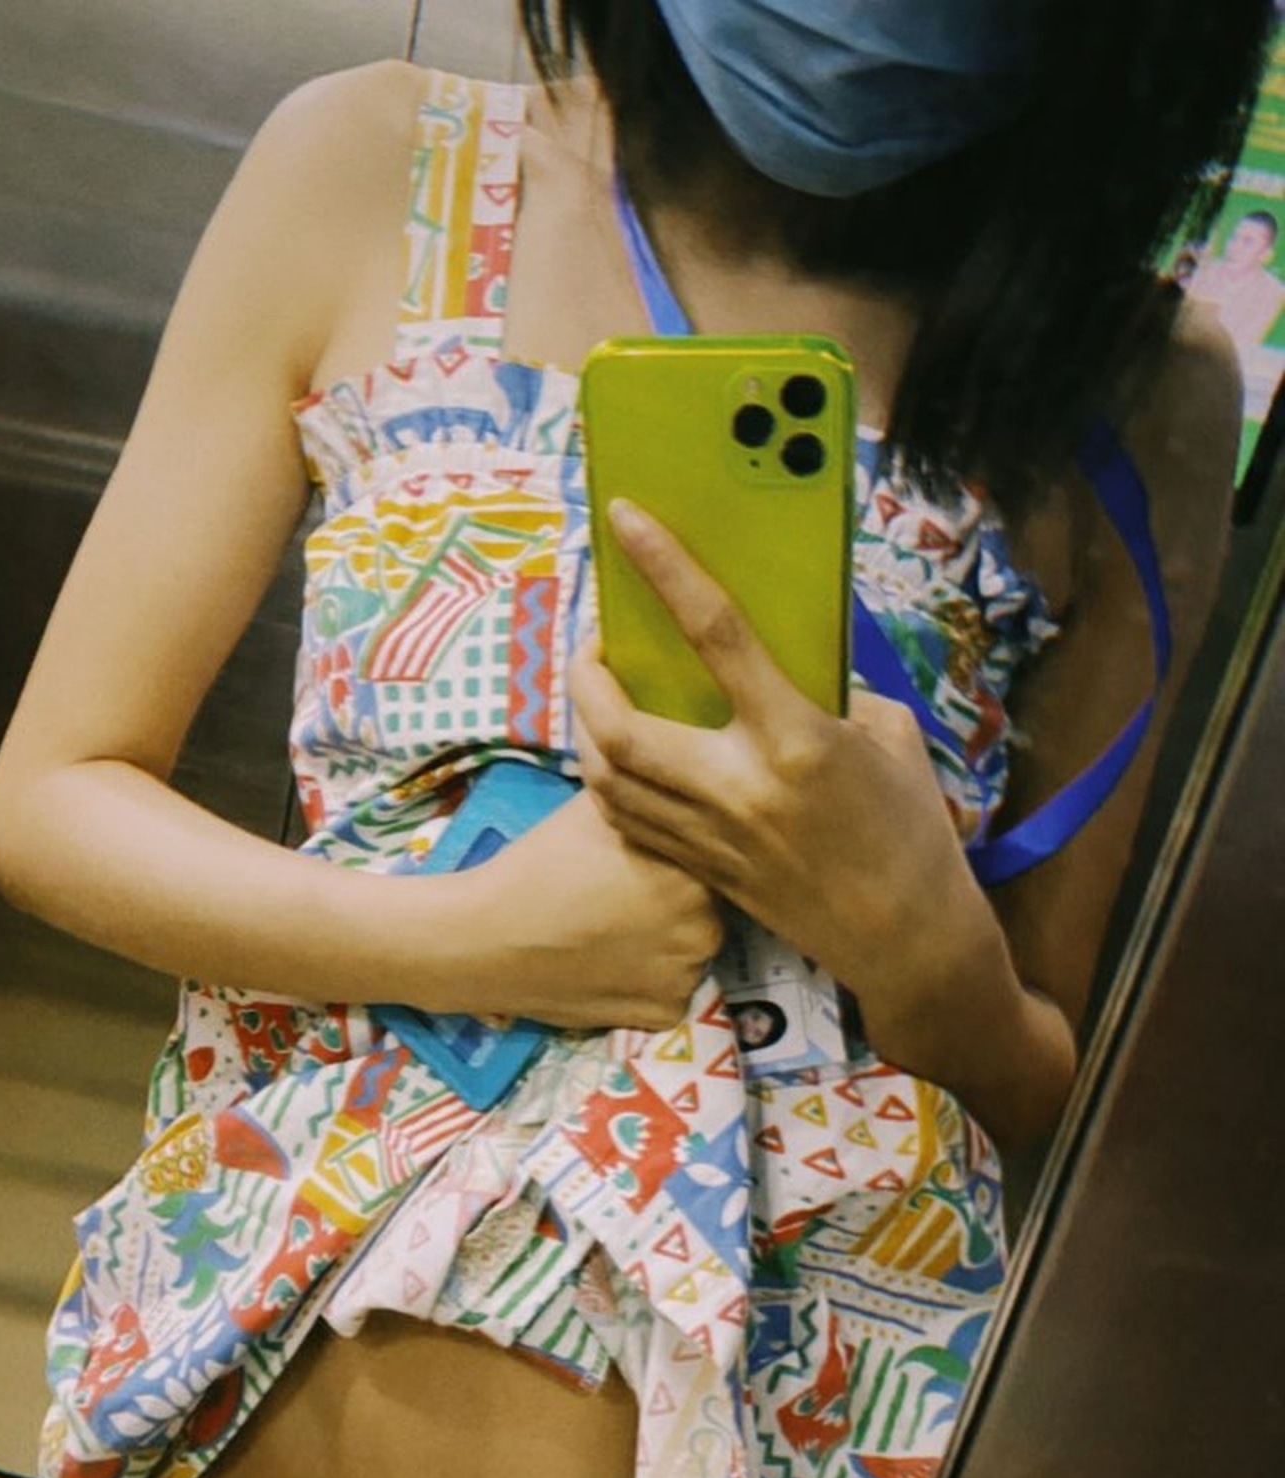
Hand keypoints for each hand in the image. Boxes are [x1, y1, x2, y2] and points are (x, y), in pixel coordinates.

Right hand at [455, 788, 724, 1029]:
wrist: (491, 938)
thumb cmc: (541, 865)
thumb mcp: (597, 807)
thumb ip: (644, 796)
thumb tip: (665, 777)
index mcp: (695, 871)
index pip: (706, 857)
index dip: (675, 858)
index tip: (643, 860)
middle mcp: (707, 927)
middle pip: (705, 907)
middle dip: (675, 901)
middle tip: (625, 897)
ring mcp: (687, 976)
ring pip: (690, 950)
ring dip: (666, 942)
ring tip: (615, 932)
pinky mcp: (665, 1013)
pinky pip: (670, 991)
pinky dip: (648, 982)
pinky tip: (611, 965)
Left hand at [570, 499, 989, 1017]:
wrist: (906, 938)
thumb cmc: (911, 830)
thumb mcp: (887, 738)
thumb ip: (828, 693)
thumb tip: (781, 662)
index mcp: (795, 738)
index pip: (715, 634)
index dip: (666, 569)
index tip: (626, 520)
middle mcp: (738, 787)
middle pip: (619, 726)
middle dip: (586, 676)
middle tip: (595, 644)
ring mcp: (711, 836)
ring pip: (608, 776)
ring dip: (587, 728)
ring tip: (598, 694)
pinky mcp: (701, 870)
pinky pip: (628, 818)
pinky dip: (609, 779)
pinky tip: (620, 756)